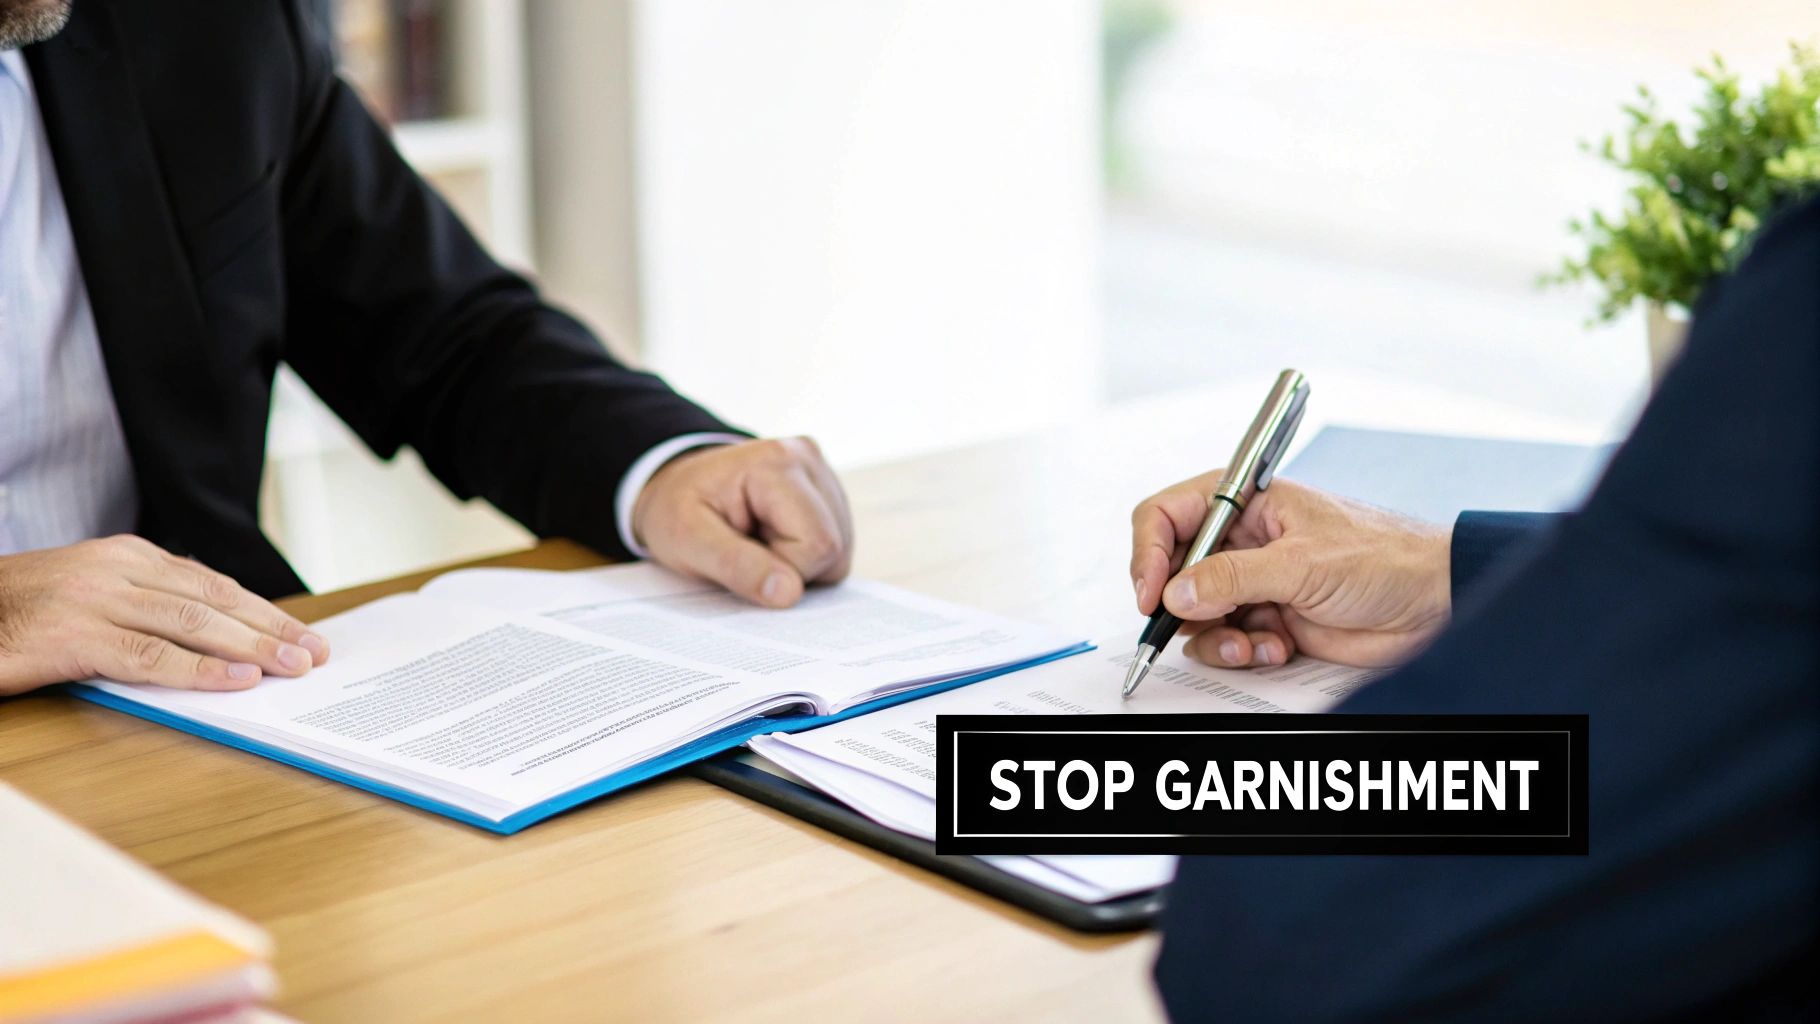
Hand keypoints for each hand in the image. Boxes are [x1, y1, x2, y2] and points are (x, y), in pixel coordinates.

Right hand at [0, 535, 328, 696]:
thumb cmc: (22, 613)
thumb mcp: (90, 595)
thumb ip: (145, 606)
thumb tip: (213, 636)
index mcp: (127, 555)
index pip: (212, 584)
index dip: (263, 611)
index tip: (303, 634)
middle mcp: (118, 568)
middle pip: (212, 600)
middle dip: (270, 629)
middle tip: (314, 654)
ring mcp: (95, 599)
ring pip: (192, 623)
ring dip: (251, 647)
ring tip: (292, 667)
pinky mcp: (74, 636)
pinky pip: (149, 656)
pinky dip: (199, 670)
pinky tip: (236, 681)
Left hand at [632, 437, 853, 607]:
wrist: (674, 484)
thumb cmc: (676, 511)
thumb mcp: (687, 540)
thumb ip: (736, 566)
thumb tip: (789, 594)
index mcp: (777, 463)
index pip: (817, 544)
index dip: (783, 570)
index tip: (741, 558)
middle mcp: (808, 460)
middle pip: (835, 547)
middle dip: (792, 568)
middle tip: (748, 551)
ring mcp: (822, 473)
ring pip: (839, 550)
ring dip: (799, 564)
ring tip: (757, 543)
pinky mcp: (827, 490)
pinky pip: (835, 544)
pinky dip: (804, 556)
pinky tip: (772, 540)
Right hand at [1129, 475, 1450, 668]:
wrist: (1433, 605)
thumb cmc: (1386, 558)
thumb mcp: (1304, 563)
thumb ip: (1234, 577)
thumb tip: (1177, 591)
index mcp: (1246, 501)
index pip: (1168, 514)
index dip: (1148, 552)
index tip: (1151, 593)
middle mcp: (1242, 539)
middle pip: (1172, 569)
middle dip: (1179, 604)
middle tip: (1194, 624)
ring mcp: (1252, 582)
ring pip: (1194, 613)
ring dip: (1215, 636)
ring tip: (1253, 642)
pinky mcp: (1267, 619)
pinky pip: (1225, 640)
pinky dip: (1242, 651)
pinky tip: (1278, 647)